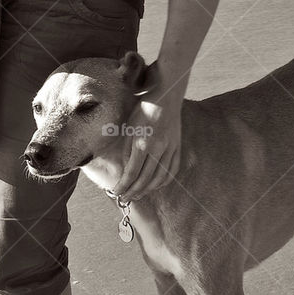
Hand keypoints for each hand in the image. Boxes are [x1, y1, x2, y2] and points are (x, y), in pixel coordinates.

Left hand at [114, 62, 182, 200]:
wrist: (166, 96)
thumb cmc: (142, 109)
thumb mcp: (128, 127)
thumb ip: (126, 150)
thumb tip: (125, 172)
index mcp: (142, 143)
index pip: (131, 173)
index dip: (123, 186)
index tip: (116, 193)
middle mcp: (157, 149)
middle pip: (144, 180)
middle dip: (132, 192)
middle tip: (125, 198)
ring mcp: (170, 150)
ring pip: (158, 179)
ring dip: (146, 190)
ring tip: (137, 194)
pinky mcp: (177, 148)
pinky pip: (170, 171)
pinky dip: (162, 182)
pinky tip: (153, 186)